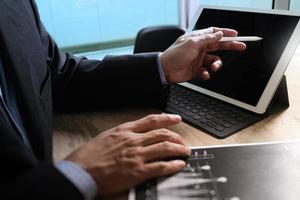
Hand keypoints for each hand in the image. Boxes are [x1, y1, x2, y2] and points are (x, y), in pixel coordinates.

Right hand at [66, 114, 190, 195]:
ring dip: (179, 150)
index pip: (151, 120)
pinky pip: (161, 166)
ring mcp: (137, 155)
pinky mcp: (138, 171)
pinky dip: (173, 165)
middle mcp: (133, 140)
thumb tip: (133, 133)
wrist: (80, 171)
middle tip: (183, 141)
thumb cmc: (89, 156)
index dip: (167, 118)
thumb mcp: (106, 137)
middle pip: (162, 134)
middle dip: (176, 137)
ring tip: (186, 152)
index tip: (176, 119)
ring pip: (165, 148)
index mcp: (125, 131)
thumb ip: (122, 134)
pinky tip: (179, 165)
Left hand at [160, 27, 246, 82]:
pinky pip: (207, 71)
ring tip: (214, 68)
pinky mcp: (197, 69)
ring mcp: (199, 59)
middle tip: (241, 46)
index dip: (225, 33)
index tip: (236, 35)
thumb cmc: (175, 55)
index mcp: (198, 38)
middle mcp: (199, 48)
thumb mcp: (192, 43)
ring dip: (216, 64)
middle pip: (218, 45)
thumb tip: (218, 34)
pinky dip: (207, 73)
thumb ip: (207, 39)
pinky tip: (204, 74)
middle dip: (230, 46)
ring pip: (214, 60)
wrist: (165, 70)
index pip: (214, 33)